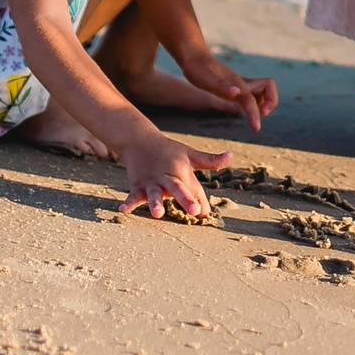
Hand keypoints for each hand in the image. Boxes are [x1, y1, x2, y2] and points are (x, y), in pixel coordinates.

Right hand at [118, 127, 232, 220]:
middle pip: (178, 189)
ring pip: (154, 193)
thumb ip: (210, 160)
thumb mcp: (191, 154)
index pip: (194, 189)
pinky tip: (123, 210)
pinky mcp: (138, 185)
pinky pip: (133, 195)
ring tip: (158, 214)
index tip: (205, 213)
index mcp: (183, 171)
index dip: (200, 201)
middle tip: (195, 210)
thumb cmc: (170, 151)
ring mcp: (152, 182)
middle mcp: (168, 177)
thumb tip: (232, 156)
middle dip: (186, 199)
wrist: (141, 141)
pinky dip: (128, 202)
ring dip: (156, 203)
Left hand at [179, 50, 279, 131]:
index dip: (256, 114)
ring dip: (266, 102)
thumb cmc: (198, 69)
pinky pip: (252, 94)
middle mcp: (242, 83)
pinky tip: (246, 110)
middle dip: (272, 101)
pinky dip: (255, 103)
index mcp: (236, 84)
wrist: (194, 57)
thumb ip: (222, 86)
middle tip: (262, 114)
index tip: (256, 127)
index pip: (252, 101)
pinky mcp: (235, 86)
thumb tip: (237, 92)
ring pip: (263, 91)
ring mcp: (239, 84)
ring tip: (257, 114)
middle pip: (269, 87)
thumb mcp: (206, 80)